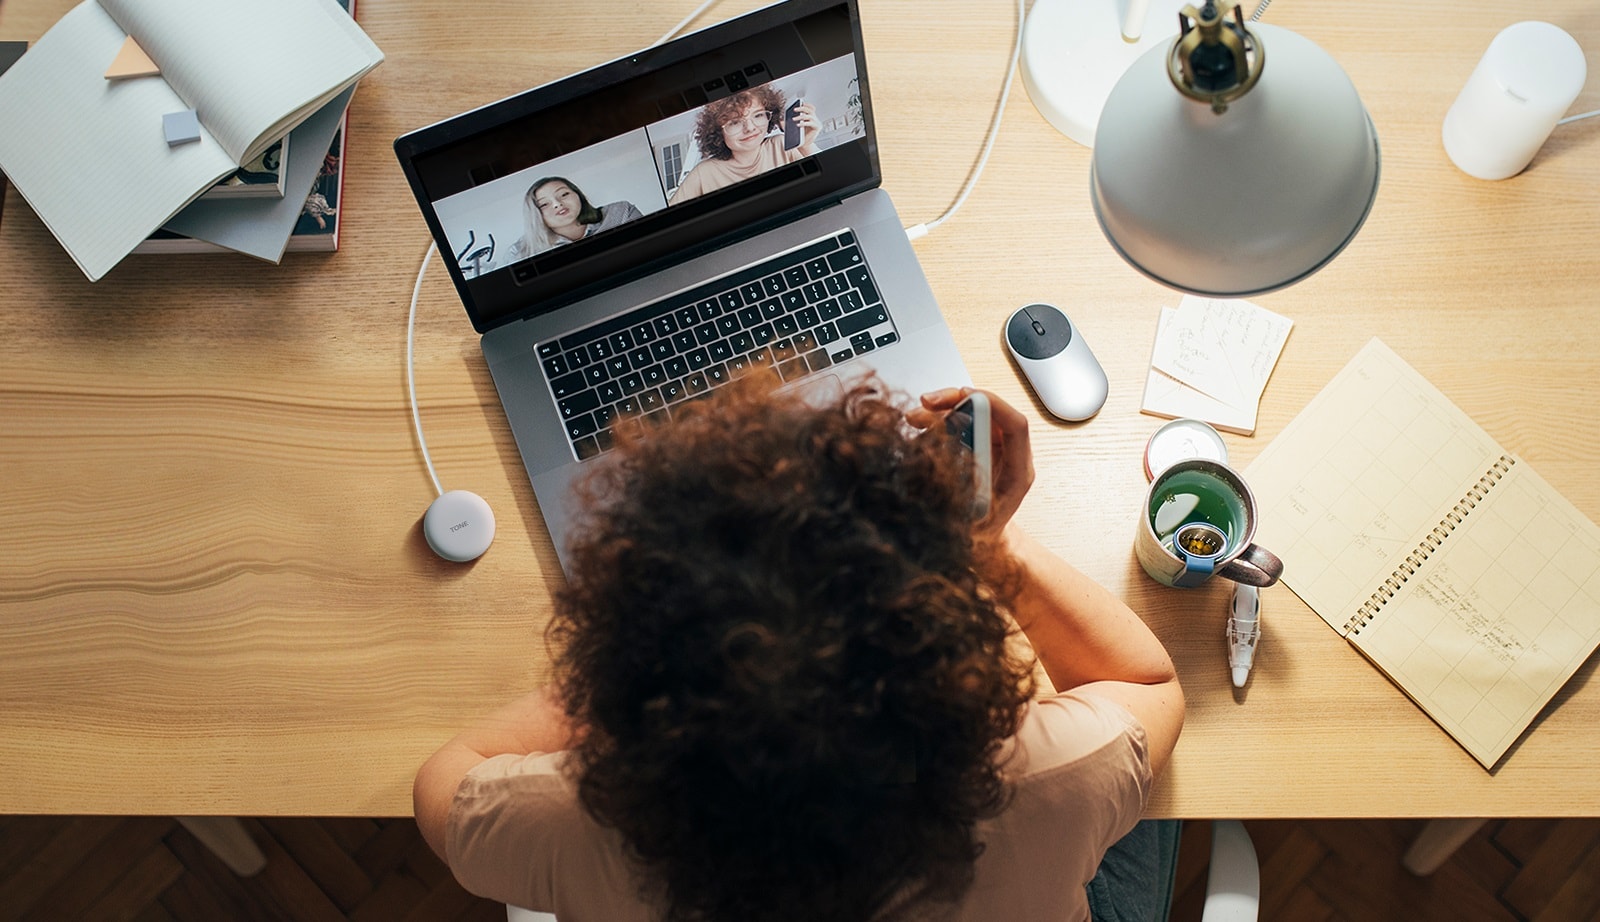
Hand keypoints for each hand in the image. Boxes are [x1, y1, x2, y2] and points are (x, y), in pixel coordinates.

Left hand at [791, 102, 820, 152]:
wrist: (803, 145)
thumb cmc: (799, 136)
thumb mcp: (793, 127)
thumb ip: (788, 122)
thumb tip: (781, 120)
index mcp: (810, 117)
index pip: (810, 107)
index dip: (806, 104)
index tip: (799, 103)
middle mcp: (814, 118)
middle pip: (810, 110)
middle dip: (801, 108)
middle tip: (794, 109)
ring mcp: (816, 122)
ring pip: (809, 116)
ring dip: (801, 116)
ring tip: (794, 119)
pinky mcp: (817, 127)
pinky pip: (810, 123)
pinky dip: (803, 123)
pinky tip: (798, 124)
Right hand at [907, 387, 1034, 532]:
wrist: (984, 542)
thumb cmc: (982, 535)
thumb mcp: (974, 521)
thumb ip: (965, 497)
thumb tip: (944, 469)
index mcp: (1018, 471)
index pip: (1015, 425)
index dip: (992, 406)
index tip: (964, 399)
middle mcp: (1008, 453)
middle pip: (990, 412)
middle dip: (958, 400)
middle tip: (927, 402)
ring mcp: (992, 448)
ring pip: (971, 414)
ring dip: (942, 410)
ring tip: (915, 417)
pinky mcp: (976, 447)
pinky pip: (959, 424)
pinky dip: (938, 421)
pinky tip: (919, 426)